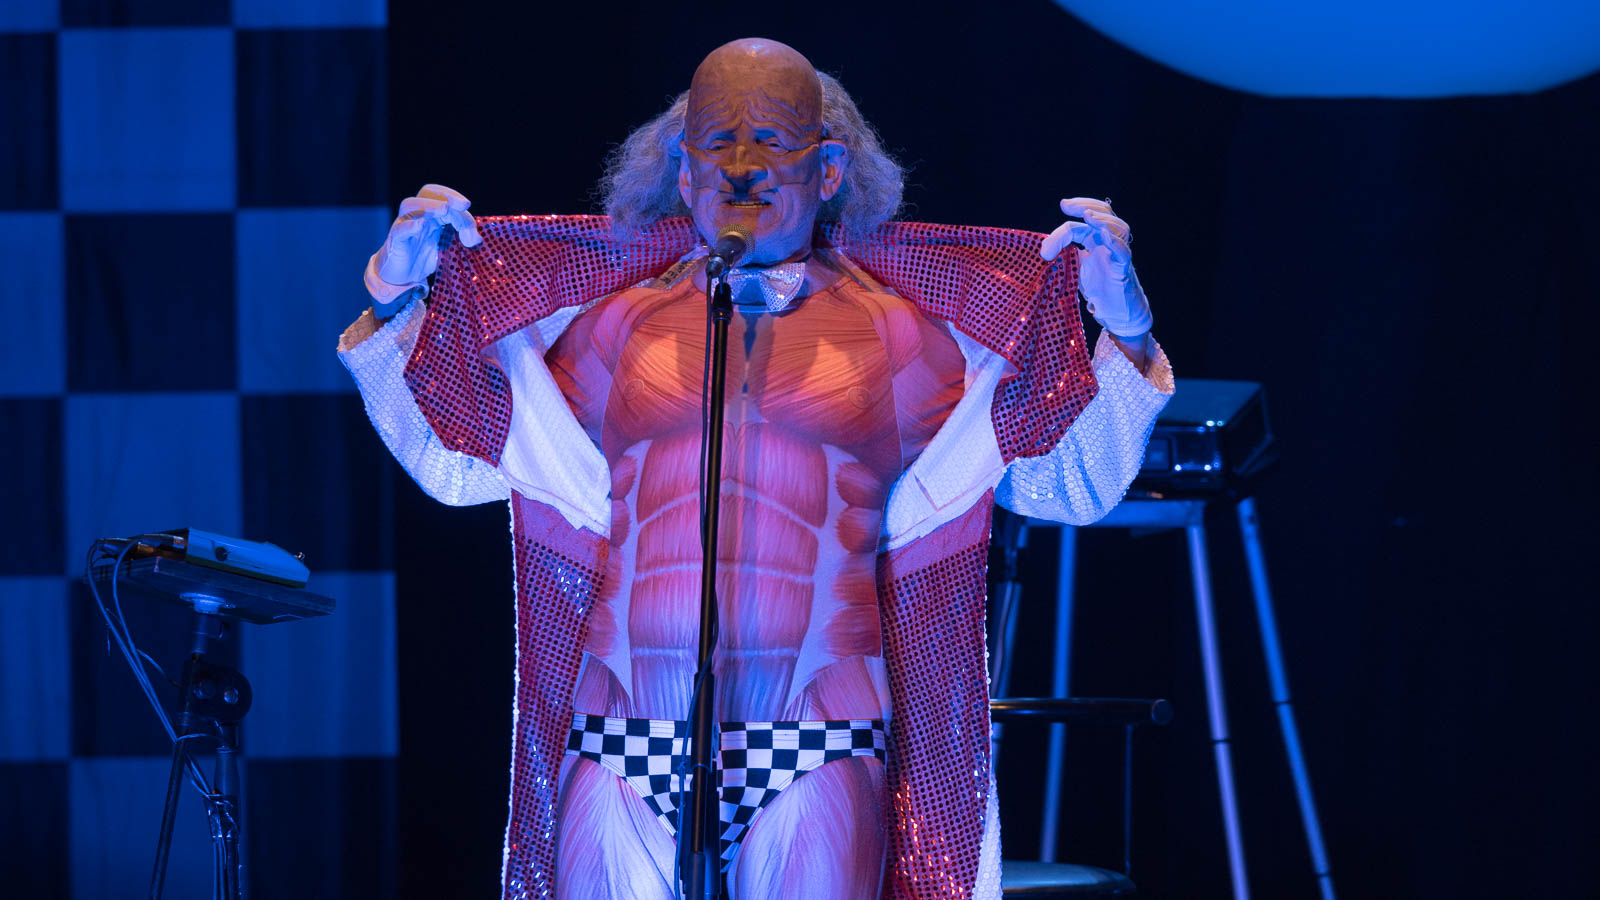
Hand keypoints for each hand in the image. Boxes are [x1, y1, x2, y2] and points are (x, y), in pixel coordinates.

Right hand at [364, 184, 483, 316]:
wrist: (402, 276)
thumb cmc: (423, 256)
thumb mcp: (447, 245)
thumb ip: (462, 238)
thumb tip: (479, 238)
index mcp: (430, 214)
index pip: (440, 195)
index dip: (453, 196)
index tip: (467, 205)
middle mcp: (416, 215)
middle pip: (426, 194)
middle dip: (446, 196)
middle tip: (464, 205)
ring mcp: (404, 226)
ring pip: (410, 206)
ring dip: (429, 206)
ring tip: (445, 210)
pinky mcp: (395, 241)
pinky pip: (400, 230)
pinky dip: (410, 226)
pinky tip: (421, 225)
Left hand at [1040, 197, 1152, 337]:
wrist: (1116, 314)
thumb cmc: (1099, 289)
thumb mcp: (1076, 268)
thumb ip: (1065, 255)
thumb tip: (1044, 247)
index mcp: (1097, 240)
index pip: (1088, 219)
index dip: (1075, 210)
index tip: (1062, 205)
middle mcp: (1109, 244)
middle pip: (1106, 215)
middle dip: (1087, 206)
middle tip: (1067, 205)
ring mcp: (1119, 256)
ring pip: (1120, 229)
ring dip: (1103, 221)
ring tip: (1088, 216)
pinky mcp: (1123, 271)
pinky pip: (1124, 253)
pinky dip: (1115, 243)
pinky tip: (1103, 236)